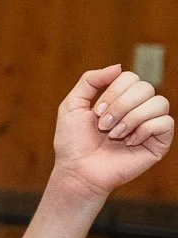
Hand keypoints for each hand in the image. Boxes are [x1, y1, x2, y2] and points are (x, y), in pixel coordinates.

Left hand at [54, 64, 171, 197]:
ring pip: (159, 102)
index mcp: (120, 99)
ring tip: (114, 134)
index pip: (130, 78)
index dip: (112, 92)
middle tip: (103, 125)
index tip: (96, 113)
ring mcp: (150, 125)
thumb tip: (119, 66)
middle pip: (145, 87)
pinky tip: (129, 142)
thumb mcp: (72, 105)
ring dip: (131, 118)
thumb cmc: (73, 141)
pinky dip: (144, 130)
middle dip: (120, 106)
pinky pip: (165, 122)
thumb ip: (90, 81)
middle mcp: (138, 109)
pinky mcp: (160, 142)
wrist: (78, 171)